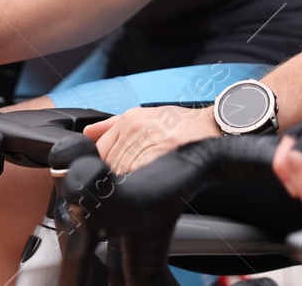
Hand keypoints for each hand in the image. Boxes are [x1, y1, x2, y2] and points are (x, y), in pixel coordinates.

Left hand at [84, 105, 221, 174]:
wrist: (214, 126)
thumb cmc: (182, 125)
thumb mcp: (145, 116)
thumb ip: (112, 125)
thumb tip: (87, 134)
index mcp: (129, 119)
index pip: (99, 149)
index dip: (102, 167)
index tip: (107, 179)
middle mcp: (135, 127)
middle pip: (109, 163)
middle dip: (114, 178)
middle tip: (125, 186)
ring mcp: (148, 139)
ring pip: (122, 171)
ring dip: (127, 183)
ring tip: (140, 186)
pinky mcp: (161, 152)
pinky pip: (138, 173)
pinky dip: (139, 182)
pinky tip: (148, 185)